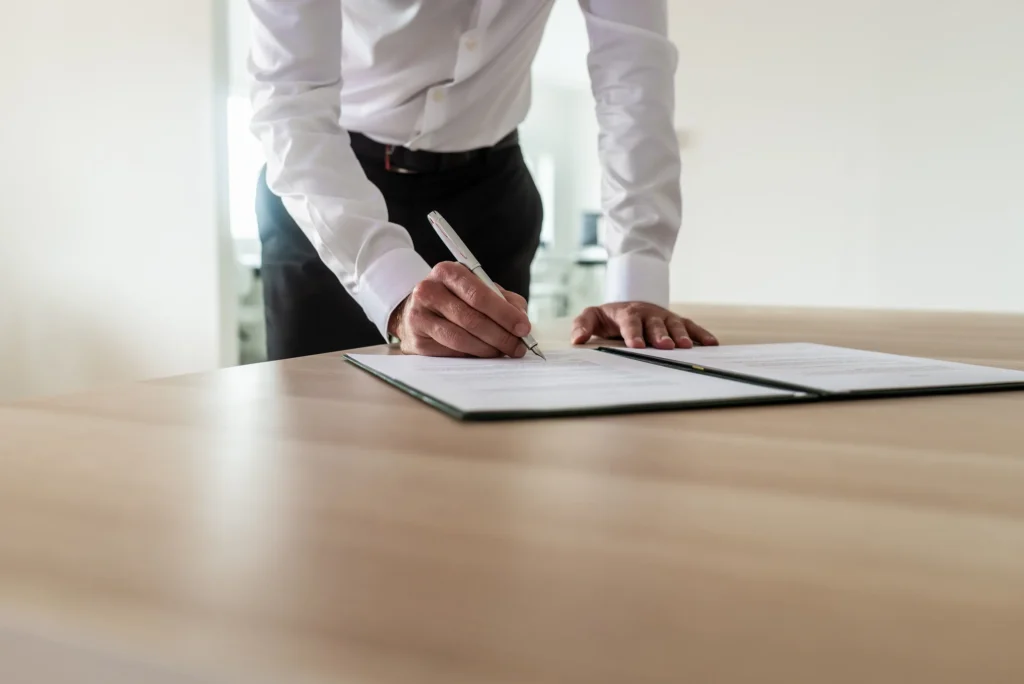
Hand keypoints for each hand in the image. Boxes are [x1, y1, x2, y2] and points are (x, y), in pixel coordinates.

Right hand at [388, 262, 530, 357]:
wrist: (417, 309)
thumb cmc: (454, 298)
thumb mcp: (477, 288)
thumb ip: (503, 300)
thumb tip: (521, 319)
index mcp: (447, 272)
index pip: (479, 295)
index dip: (504, 314)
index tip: (523, 328)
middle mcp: (428, 291)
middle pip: (471, 318)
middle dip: (501, 335)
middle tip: (518, 346)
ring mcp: (418, 317)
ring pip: (461, 338)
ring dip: (487, 349)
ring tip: (502, 352)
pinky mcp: (416, 341)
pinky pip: (450, 353)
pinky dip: (471, 356)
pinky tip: (482, 355)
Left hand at [571, 302, 717, 349]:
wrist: (627, 305)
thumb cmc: (609, 316)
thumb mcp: (591, 316)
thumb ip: (582, 325)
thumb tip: (577, 340)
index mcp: (627, 313)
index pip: (630, 323)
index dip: (633, 334)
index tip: (636, 346)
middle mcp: (648, 313)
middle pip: (655, 324)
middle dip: (660, 335)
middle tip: (665, 347)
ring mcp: (663, 316)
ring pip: (674, 324)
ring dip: (681, 335)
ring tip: (686, 347)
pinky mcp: (676, 321)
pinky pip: (690, 326)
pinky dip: (701, 334)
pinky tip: (711, 344)